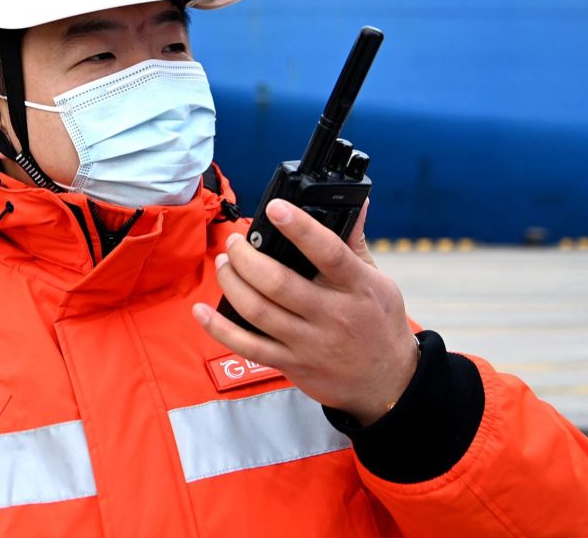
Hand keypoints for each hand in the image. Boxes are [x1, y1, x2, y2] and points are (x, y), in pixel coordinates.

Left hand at [192, 198, 417, 425]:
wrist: (387, 384)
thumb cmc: (378, 324)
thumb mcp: (378, 282)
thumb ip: (355, 243)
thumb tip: (358, 202)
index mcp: (357, 287)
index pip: (329, 253)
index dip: (300, 229)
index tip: (275, 208)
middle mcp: (332, 315)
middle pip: (278, 283)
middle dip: (246, 258)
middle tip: (234, 242)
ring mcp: (309, 342)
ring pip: (258, 311)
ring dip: (231, 282)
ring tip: (223, 263)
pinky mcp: (292, 364)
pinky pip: (248, 347)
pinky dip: (219, 328)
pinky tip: (201, 311)